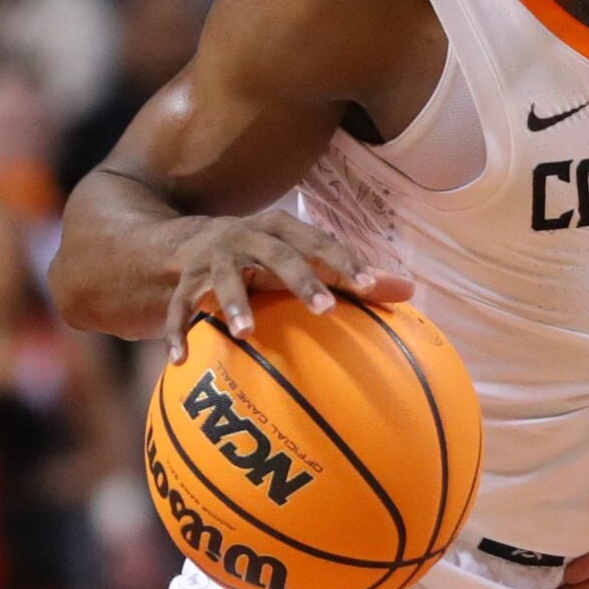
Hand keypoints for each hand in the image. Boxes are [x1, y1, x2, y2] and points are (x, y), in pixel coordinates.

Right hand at [161, 206, 415, 362]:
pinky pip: (178, 309)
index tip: (370, 287)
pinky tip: (182, 360)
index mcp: (280, 228)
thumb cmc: (264, 255)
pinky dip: (179, 332)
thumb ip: (348, 274)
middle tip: (325, 309)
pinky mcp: (181, 284)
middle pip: (276, 255)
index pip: (318, 241)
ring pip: (222, 279)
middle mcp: (244, 237)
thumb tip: (410, 291)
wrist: (185, 242)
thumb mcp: (301, 256)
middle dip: (299, 279)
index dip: (344, 262)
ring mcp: (210, 260)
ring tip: (245, 333)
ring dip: (233, 303)